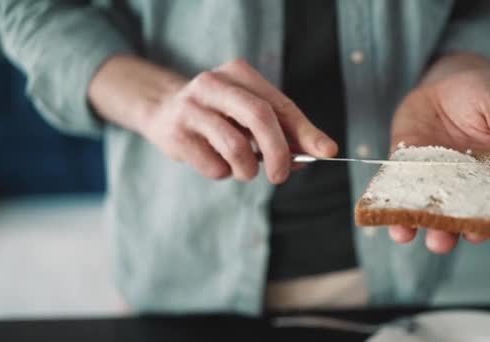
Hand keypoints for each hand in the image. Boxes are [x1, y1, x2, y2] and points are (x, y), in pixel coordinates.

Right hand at [90, 56, 337, 183]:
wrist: (162, 110)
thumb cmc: (219, 114)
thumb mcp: (249, 112)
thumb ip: (283, 129)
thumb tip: (318, 152)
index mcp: (239, 73)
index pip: (280, 104)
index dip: (306, 131)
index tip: (327, 151)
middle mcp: (214, 83)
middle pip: (259, 117)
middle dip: (278, 152)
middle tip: (281, 175)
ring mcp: (191, 107)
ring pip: (236, 147)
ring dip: (247, 170)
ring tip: (243, 170)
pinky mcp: (176, 133)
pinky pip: (214, 166)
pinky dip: (223, 172)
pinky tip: (215, 162)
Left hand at [388, 54, 489, 253]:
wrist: (444, 78)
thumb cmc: (480, 95)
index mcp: (485, 176)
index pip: (483, 208)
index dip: (480, 224)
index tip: (475, 234)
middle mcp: (454, 183)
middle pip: (448, 216)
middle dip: (443, 232)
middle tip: (438, 241)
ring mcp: (425, 174)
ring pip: (417, 206)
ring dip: (408, 223)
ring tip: (402, 233)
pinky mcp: (401, 162)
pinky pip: (391, 183)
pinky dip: (383, 196)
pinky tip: (377, 205)